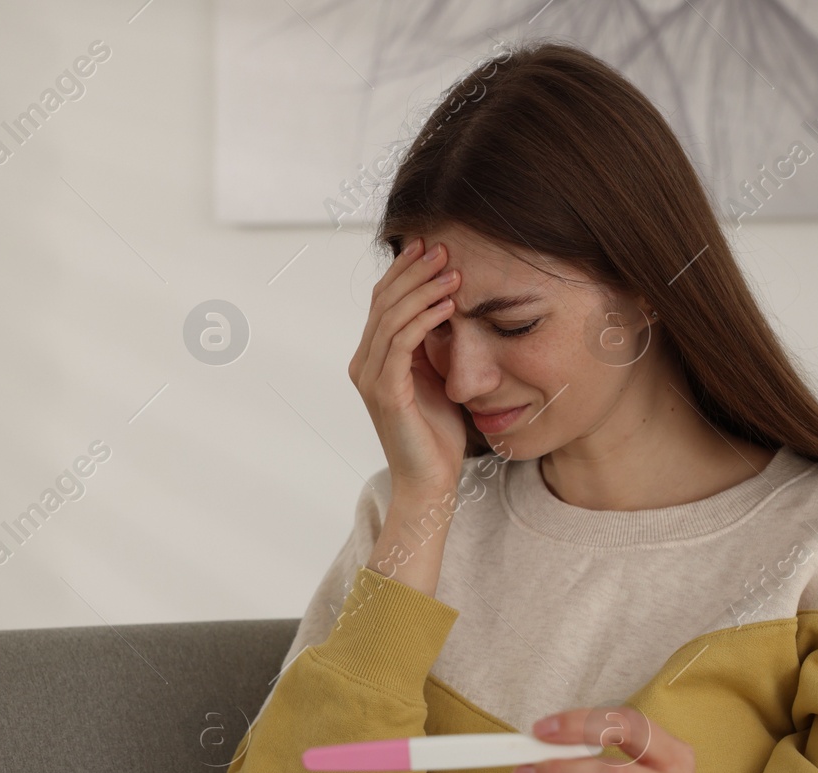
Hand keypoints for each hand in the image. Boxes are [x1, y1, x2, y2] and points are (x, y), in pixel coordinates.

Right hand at [348, 236, 467, 498]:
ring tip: (453, 271)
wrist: (430, 481)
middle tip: (443, 247)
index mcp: (373, 357)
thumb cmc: (438, 434)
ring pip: (392, 317)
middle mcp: (364, 363)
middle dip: (414, 270)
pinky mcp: (385, 392)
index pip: (385, 301)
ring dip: (423, 289)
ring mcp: (371, 377)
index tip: (433, 247)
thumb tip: (449, 304)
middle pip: (384, 302)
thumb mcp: (437, 377)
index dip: (406, 271)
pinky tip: (448, 305)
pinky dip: (425, 318)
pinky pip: (401, 343)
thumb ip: (433, 344)